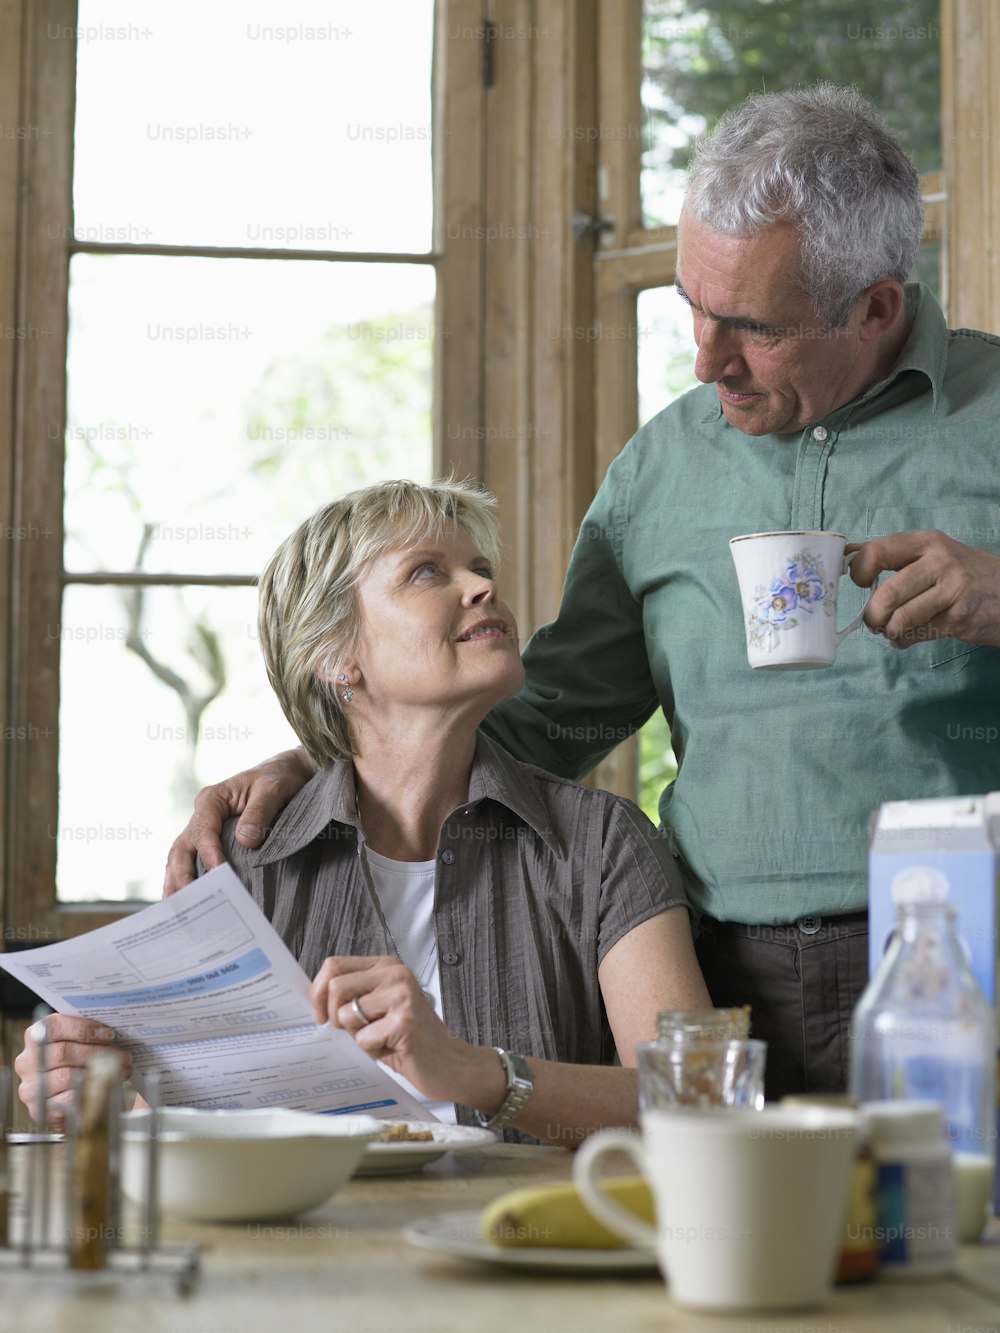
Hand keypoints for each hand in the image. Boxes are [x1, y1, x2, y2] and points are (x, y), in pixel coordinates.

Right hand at [13, 1015, 131, 1127]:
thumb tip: (115, 1022)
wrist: (65, 1100)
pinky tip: (106, 1087)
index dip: (84, 1028)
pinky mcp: (40, 1110)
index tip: (109, 1034)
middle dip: (98, 1052)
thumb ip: (86, 1030)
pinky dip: (89, 1092)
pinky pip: (67, 1100)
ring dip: (99, 1073)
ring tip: (121, 1070)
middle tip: (123, 1055)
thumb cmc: (75, 1062)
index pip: (54, 1026)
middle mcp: (27, 1061)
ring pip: (67, 1076)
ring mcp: (31, 1087)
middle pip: (64, 1052)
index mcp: (35, 1036)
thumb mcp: (77, 1041)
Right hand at [162, 747, 315, 894]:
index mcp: (213, 798)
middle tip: (186, 900)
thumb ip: (259, 812)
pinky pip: (192, 860)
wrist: (287, 773)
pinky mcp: (212, 840)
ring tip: (176, 908)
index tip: (218, 873)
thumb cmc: (280, 778)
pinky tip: (186, 901)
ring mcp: (204, 827)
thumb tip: (245, 842)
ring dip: (176, 881)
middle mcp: (203, 813)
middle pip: (182, 846)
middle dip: (181, 874)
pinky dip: (186, 879)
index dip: (208, 853)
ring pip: (180, 856)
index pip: (203, 830)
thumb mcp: (274, 788)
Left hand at [310, 956, 504, 1111]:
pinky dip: (373, 1051)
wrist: (451, 1064)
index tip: (322, 1014)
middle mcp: (395, 974)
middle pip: (335, 986)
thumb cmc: (410, 1040)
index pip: (334, 964)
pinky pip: (363, 1039)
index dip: (318, 992)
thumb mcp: (380, 1009)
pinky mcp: (404, 1020)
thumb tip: (316, 999)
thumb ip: (354, 997)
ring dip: (358, 1036)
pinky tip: (394, 1048)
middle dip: (335, 1016)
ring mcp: (402, 995)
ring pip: (346, 1015)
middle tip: (353, 1032)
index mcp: (387, 966)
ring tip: (382, 1039)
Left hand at [848, 530, 999, 648]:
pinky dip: (905, 641)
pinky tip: (911, 636)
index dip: (859, 571)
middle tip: (873, 621)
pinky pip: (917, 635)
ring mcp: (953, 590)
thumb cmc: (963, 575)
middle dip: (873, 615)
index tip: (860, 583)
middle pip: (887, 594)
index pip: (878, 552)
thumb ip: (894, 555)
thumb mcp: (934, 554)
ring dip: (889, 631)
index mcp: (926, 542)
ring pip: (901, 619)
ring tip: (893, 630)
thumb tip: (846, 553)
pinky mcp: (960, 618)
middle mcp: (940, 562)